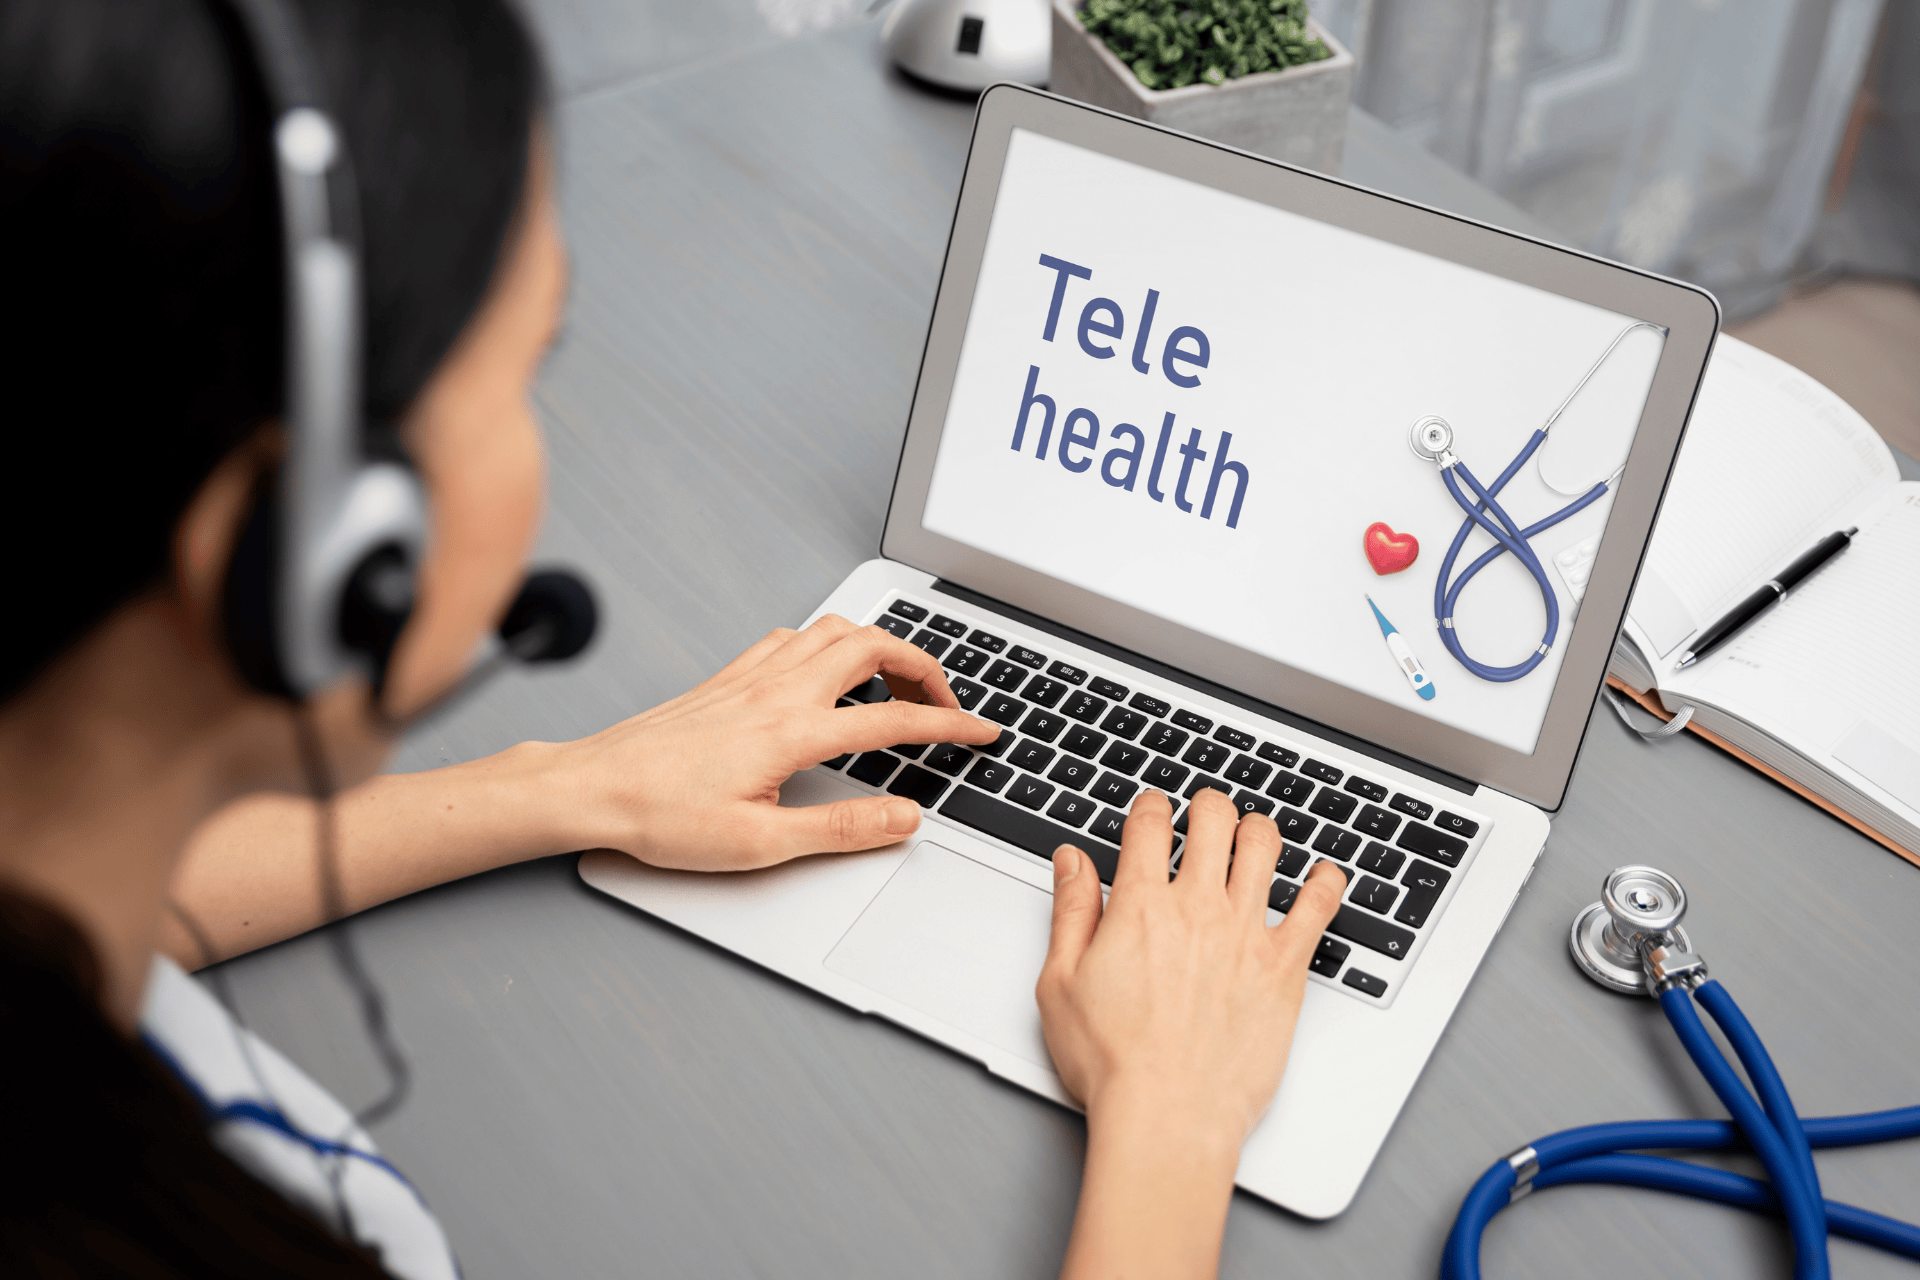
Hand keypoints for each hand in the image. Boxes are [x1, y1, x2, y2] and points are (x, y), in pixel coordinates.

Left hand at [543, 614, 997, 870]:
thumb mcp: (760, 843)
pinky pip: (794, 637)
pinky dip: (830, 643)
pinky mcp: (729, 676)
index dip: (950, 725)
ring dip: (880, 645)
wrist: (591, 787)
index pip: (894, 718)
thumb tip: (904, 818)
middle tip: (946, 702)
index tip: (981, 732)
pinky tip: (828, 673)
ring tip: (899, 681)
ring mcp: (751, 676)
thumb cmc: (660, 816)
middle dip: (925, 666)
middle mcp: (776, 690)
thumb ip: (842, 830)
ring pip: (835, 630)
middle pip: (873, 645)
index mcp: (792, 732)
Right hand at [1038, 786, 1346, 1141]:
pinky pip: (1318, 907)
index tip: (1152, 810)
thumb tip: (1071, 861)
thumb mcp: (1060, 983)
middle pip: (1214, 820)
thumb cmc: (1113, 1063)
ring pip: (1265, 846)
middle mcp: (1198, 910)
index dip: (1150, 806)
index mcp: (1140, 907)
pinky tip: (1323, 876)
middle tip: (1205, 813)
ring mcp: (1247, 934)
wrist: (1168, 1116)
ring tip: (1252, 835)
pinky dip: (1326, 882)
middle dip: (1208, 805)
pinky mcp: (1284, 968)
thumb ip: (1070, 912)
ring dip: (1257, 829)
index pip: (1150, 823)